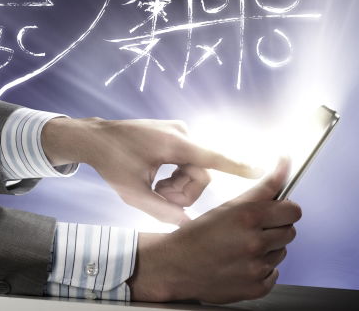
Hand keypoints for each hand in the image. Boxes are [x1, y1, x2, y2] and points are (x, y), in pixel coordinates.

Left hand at [41, 117, 260, 222]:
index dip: (240, 168)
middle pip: (200, 175)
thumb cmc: (111, 162)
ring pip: (194, 170)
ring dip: (177, 185)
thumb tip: (187, 226)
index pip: (215, 158)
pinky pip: (186, 161)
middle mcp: (181, 133)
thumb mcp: (133, 193)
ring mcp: (178, 132)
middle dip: (182, 192)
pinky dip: (174, 174)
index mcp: (174, 144)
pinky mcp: (174, 134)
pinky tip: (154, 177)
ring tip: (153, 188)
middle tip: (158, 197)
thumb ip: (162, 212)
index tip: (265, 172)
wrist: (94, 137)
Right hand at [128, 158, 299, 302]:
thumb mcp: (227, 205)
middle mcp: (254, 243)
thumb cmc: (197, 234)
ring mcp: (256, 268)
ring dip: (268, 249)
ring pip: (280, 253)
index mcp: (247, 217)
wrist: (175, 266)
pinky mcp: (256, 288)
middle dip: (276, 228)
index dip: (285, 209)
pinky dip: (261, 269)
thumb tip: (286, 162)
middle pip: (290, 232)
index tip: (277, 210)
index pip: (293, 211)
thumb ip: (263, 187)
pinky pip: (273, 274)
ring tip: (242, 247)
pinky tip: (241, 264)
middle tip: (253, 229)